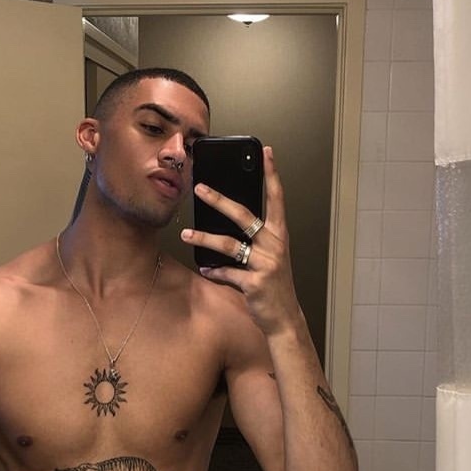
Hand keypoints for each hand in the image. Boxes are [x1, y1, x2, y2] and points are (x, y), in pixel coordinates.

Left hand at [181, 146, 299, 335]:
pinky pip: (227, 273)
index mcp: (279, 236)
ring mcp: (265, 264)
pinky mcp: (254, 283)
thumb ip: (254, 241)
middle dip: (219, 200)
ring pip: (229, 245)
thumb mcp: (270, 258)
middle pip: (244, 215)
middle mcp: (274, 246)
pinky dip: (214, 271)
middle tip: (199, 189)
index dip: (272, 175)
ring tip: (186, 234)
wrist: (284, 317)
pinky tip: (206, 270)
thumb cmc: (274, 285)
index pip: (277, 199)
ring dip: (204, 238)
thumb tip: (226, 225)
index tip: (267, 153)